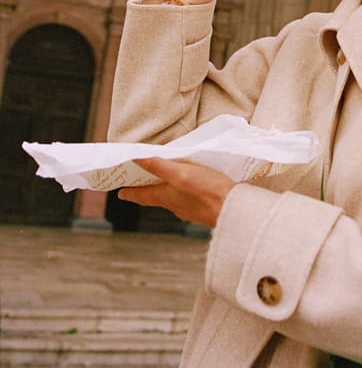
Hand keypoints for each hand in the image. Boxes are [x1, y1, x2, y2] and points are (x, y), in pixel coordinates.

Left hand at [118, 158, 235, 227]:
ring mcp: (189, 208)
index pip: (142, 195)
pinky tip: (190, 187)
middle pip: (154, 197)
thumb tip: (137, 158)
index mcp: (166, 197)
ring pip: (170, 199)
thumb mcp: (181, 174)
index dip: (130, 192)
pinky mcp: (203, 207)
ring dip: (163, 191)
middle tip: (137, 184)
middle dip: (145, 190)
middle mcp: (175, 205)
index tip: (120, 192)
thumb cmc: (207, 191)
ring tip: (162, 182)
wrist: (234, 209)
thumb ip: (159, 167)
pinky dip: (181, 192)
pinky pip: (186, 199)